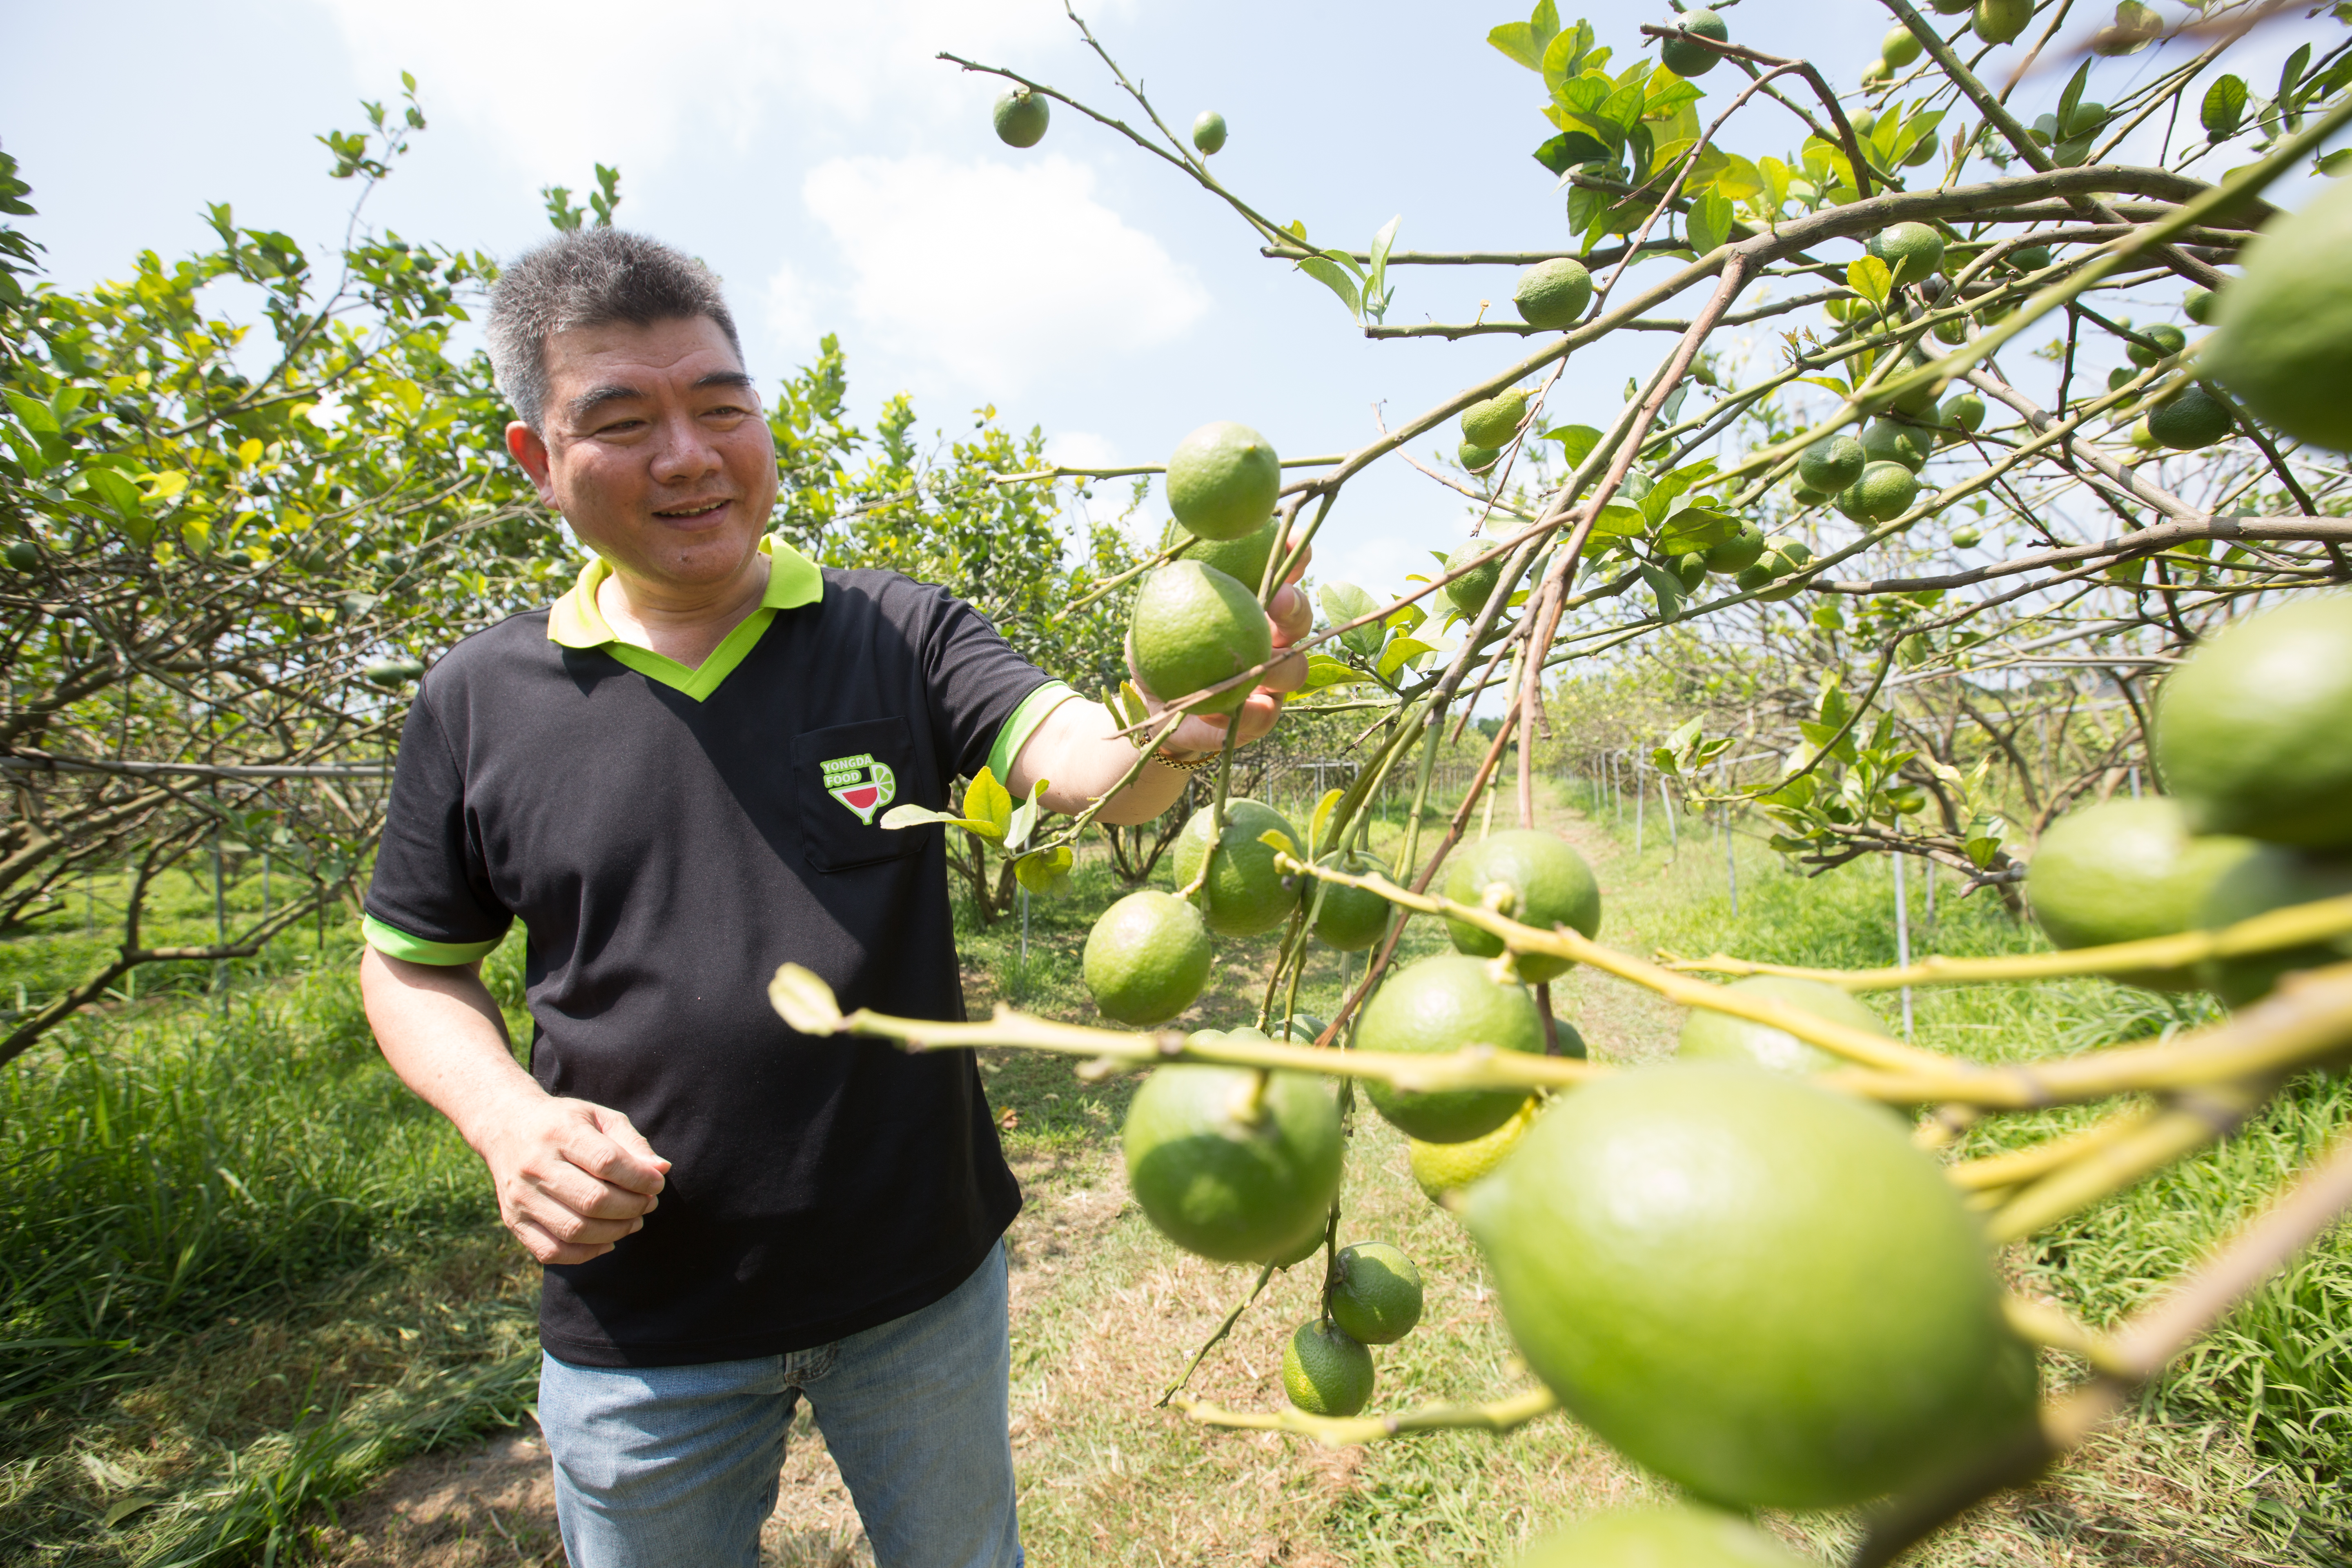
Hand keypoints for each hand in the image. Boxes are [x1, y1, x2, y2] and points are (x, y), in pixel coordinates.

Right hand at [474, 1093, 670, 1264]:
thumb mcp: (599, 1117)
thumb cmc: (564, 1123)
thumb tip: (661, 1170)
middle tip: (648, 1203)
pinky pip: (551, 1251)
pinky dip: (585, 1254)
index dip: (639, 1178)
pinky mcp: (513, 1221)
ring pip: (575, 1230)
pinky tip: (607, 1241)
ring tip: (633, 1221)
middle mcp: (535, 1166)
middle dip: (632, 1207)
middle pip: (593, 1201)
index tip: (657, 1183)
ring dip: (615, 1232)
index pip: (607, 1163)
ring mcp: (521, 1197)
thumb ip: (632, 1143)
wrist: (506, 1127)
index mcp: (559, 1133)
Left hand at [1140, 532, 1313, 756]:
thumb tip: (1175, 559)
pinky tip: (1234, 709)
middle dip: (1296, 606)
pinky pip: (1265, 717)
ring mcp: (1270, 681)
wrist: (1153, 708)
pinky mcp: (1258, 720)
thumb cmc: (1157, 649)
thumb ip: (1168, 587)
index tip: (1289, 541)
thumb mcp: (1153, 614)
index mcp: (1252, 606)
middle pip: (1300, 620)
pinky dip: (1251, 713)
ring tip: (1264, 660)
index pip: (1282, 574)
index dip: (1293, 556)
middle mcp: (1271, 640)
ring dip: (1284, 664)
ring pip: (1295, 670)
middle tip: (1279, 600)